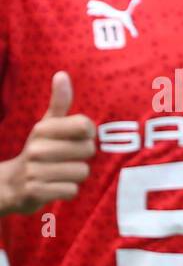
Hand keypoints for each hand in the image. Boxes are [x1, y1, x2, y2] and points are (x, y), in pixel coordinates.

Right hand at [2, 72, 94, 214]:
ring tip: (59, 173)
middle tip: (65, 159)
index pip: (85, 125)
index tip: (78, 138)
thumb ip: (59, 103)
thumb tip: (62, 74)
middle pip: (88, 150)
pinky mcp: (36, 191)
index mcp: (43, 129)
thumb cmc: (39, 151)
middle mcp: (37, 148)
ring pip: (82, 172)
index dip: (88, 134)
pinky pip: (72, 190)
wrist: (11, 184)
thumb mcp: (46, 126)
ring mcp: (35, 170)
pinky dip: (67, 191)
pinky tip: (54, 186)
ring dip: (75, 176)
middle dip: (82, 157)